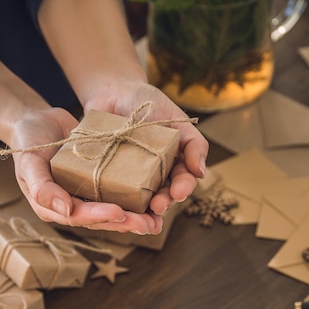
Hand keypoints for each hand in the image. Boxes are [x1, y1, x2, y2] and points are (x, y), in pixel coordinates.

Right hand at [8, 106, 162, 233]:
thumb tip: (66, 210)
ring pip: (113, 211)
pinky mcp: (98, 183)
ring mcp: (86, 195)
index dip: (99, 216)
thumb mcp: (28, 162)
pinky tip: (155, 199)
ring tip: (156, 221)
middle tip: (148, 224)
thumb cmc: (27, 141)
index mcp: (52, 207)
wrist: (36, 121)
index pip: (78, 216)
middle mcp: (71, 206)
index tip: (120, 213)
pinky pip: (118, 193)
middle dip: (125, 223)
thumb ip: (42, 188)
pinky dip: (136, 198)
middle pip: (100, 219)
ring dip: (135, 217)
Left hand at [83, 79, 208, 215]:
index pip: (182, 182)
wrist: (112, 92)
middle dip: (162, 204)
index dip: (182, 189)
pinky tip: (114, 211)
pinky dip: (113, 206)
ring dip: (141, 213)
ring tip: (141, 216)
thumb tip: (201, 173)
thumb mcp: (176, 118)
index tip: (178, 192)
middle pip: (161, 197)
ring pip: (138, 203)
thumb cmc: (149, 104)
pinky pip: (111, 197)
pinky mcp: (107, 181)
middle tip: (158, 206)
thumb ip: (193, 143)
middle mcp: (153, 178)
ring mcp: (130, 181)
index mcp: (173, 166)